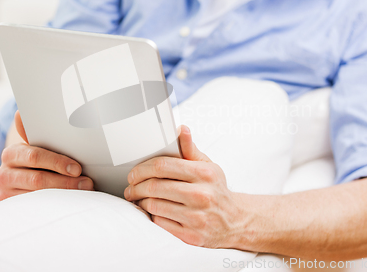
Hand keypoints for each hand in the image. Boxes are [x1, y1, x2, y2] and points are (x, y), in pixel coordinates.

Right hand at [0, 110, 93, 200]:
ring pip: (39, 196)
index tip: (77, 168)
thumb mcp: (39, 146)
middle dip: (66, 181)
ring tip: (84, 191)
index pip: (34, 156)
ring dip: (65, 194)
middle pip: (38, 179)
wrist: (23, 180)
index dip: (57, 162)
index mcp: (11, 154)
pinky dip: (57, 205)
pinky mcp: (12, 208)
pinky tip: (71, 202)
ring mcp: (6, 193)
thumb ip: (34, 132)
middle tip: (87, 182)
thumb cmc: (39, 159)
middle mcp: (3, 174)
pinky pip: (36, 209)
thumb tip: (20, 112)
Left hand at [124, 126, 243, 247]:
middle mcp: (202, 196)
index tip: (134, 173)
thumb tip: (180, 129)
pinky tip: (151, 211)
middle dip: (136, 186)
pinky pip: (160, 223)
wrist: (235, 221)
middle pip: (155, 186)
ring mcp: (197, 218)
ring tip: (137, 198)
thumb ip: (190, 149)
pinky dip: (151, 216)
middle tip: (130, 187)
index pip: (163, 166)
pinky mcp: (191, 236)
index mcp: (205, 174)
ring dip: (140, 201)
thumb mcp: (208, 167)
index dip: (142, 168)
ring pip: (154, 206)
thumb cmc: (216, 190)